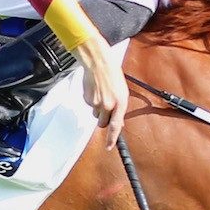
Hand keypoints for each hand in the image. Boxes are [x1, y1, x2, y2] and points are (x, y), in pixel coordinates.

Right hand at [76, 32, 128, 146]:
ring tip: (101, 93)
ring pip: (95, 114)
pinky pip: (89, 106)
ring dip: (98, 108)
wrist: (98, 63)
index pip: (115, 125)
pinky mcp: (87, 99)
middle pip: (102, 123)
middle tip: (106, 107)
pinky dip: (92, 100)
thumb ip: (120, 108)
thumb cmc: (112, 75)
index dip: (111, 138)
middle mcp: (108, 105)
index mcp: (120, 102)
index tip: (108, 147)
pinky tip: (95, 90)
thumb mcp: (122, 92)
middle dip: (103, 119)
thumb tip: (119, 122)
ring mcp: (96, 102)